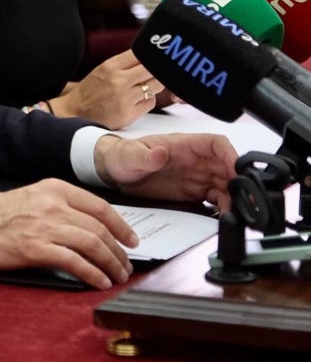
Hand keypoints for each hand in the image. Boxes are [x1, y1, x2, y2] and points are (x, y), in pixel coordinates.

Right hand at [0, 179, 135, 288]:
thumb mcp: (31, 198)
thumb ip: (59, 207)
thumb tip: (90, 228)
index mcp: (53, 189)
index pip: (100, 207)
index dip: (121, 226)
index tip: (131, 240)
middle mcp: (52, 205)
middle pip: (100, 229)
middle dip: (119, 251)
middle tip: (125, 265)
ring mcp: (44, 226)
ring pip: (92, 245)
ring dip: (110, 264)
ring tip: (116, 276)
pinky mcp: (35, 249)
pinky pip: (75, 263)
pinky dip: (92, 274)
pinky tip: (98, 282)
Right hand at [52, 50, 169, 128]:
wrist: (75, 112)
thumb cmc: (90, 90)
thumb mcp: (103, 69)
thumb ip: (124, 63)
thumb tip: (149, 57)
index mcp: (110, 66)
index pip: (140, 54)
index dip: (148, 56)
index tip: (151, 59)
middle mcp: (118, 81)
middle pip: (152, 70)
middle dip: (154, 71)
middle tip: (151, 74)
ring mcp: (125, 98)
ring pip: (156, 86)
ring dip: (152, 86)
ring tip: (141, 88)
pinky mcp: (129, 114)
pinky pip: (151, 102)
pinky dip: (147, 100)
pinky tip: (136, 100)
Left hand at [95, 133, 236, 210]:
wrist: (114, 173)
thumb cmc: (122, 156)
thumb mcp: (130, 155)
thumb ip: (145, 155)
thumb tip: (159, 153)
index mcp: (184, 145)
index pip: (217, 144)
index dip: (231, 156)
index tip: (238, 171)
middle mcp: (195, 160)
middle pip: (228, 167)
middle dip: (240, 182)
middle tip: (246, 200)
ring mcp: (197, 177)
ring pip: (226, 185)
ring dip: (235, 198)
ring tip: (239, 213)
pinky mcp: (194, 193)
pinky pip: (216, 199)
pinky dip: (225, 207)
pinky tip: (226, 217)